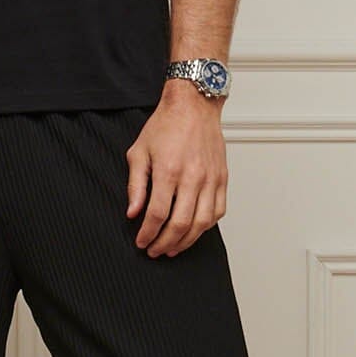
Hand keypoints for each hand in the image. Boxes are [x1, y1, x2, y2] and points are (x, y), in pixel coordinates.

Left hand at [124, 81, 228, 255]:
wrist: (193, 105)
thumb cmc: (165, 126)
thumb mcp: (139, 152)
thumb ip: (136, 185)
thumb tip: (133, 213)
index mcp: (169, 171)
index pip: (157, 214)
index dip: (148, 234)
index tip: (141, 242)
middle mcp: (193, 177)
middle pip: (181, 224)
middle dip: (165, 243)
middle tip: (155, 250)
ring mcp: (211, 179)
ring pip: (202, 223)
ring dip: (186, 241)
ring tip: (172, 248)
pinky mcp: (222, 178)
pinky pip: (218, 211)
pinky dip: (205, 226)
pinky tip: (193, 231)